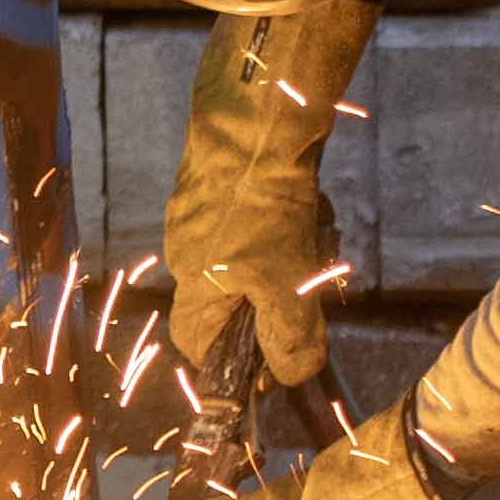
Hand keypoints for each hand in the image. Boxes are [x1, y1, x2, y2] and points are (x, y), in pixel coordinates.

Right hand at [159, 3, 354, 410]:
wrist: (255, 122)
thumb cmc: (265, 210)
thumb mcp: (288, 285)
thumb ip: (289, 339)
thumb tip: (289, 377)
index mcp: (192, 282)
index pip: (195, 345)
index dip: (231, 361)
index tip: (274, 355)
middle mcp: (184, 250)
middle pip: (231, 299)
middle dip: (276, 296)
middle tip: (310, 280)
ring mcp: (198, 212)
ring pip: (250, 257)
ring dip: (287, 254)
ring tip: (314, 231)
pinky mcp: (219, 180)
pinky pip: (255, 219)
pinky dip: (283, 219)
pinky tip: (306, 202)